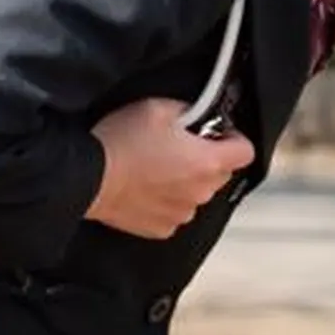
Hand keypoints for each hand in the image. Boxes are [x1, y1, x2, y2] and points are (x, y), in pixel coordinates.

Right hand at [85, 97, 254, 240]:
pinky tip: (145, 186)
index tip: (216, 132)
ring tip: (156, 165)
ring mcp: (182, 214)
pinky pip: (175, 210)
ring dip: (185, 180)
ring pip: (197, 193)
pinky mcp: (162, 228)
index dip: (233, 137)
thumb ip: (188, 110)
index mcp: (208, 163)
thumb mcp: (158, 107)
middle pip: (221, 173)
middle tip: (177, 144)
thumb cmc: (122, 141)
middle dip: (206, 157)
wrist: (88, 177)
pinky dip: (166, 199)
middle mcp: (201, 193)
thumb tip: (196, 115)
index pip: (246, 151)